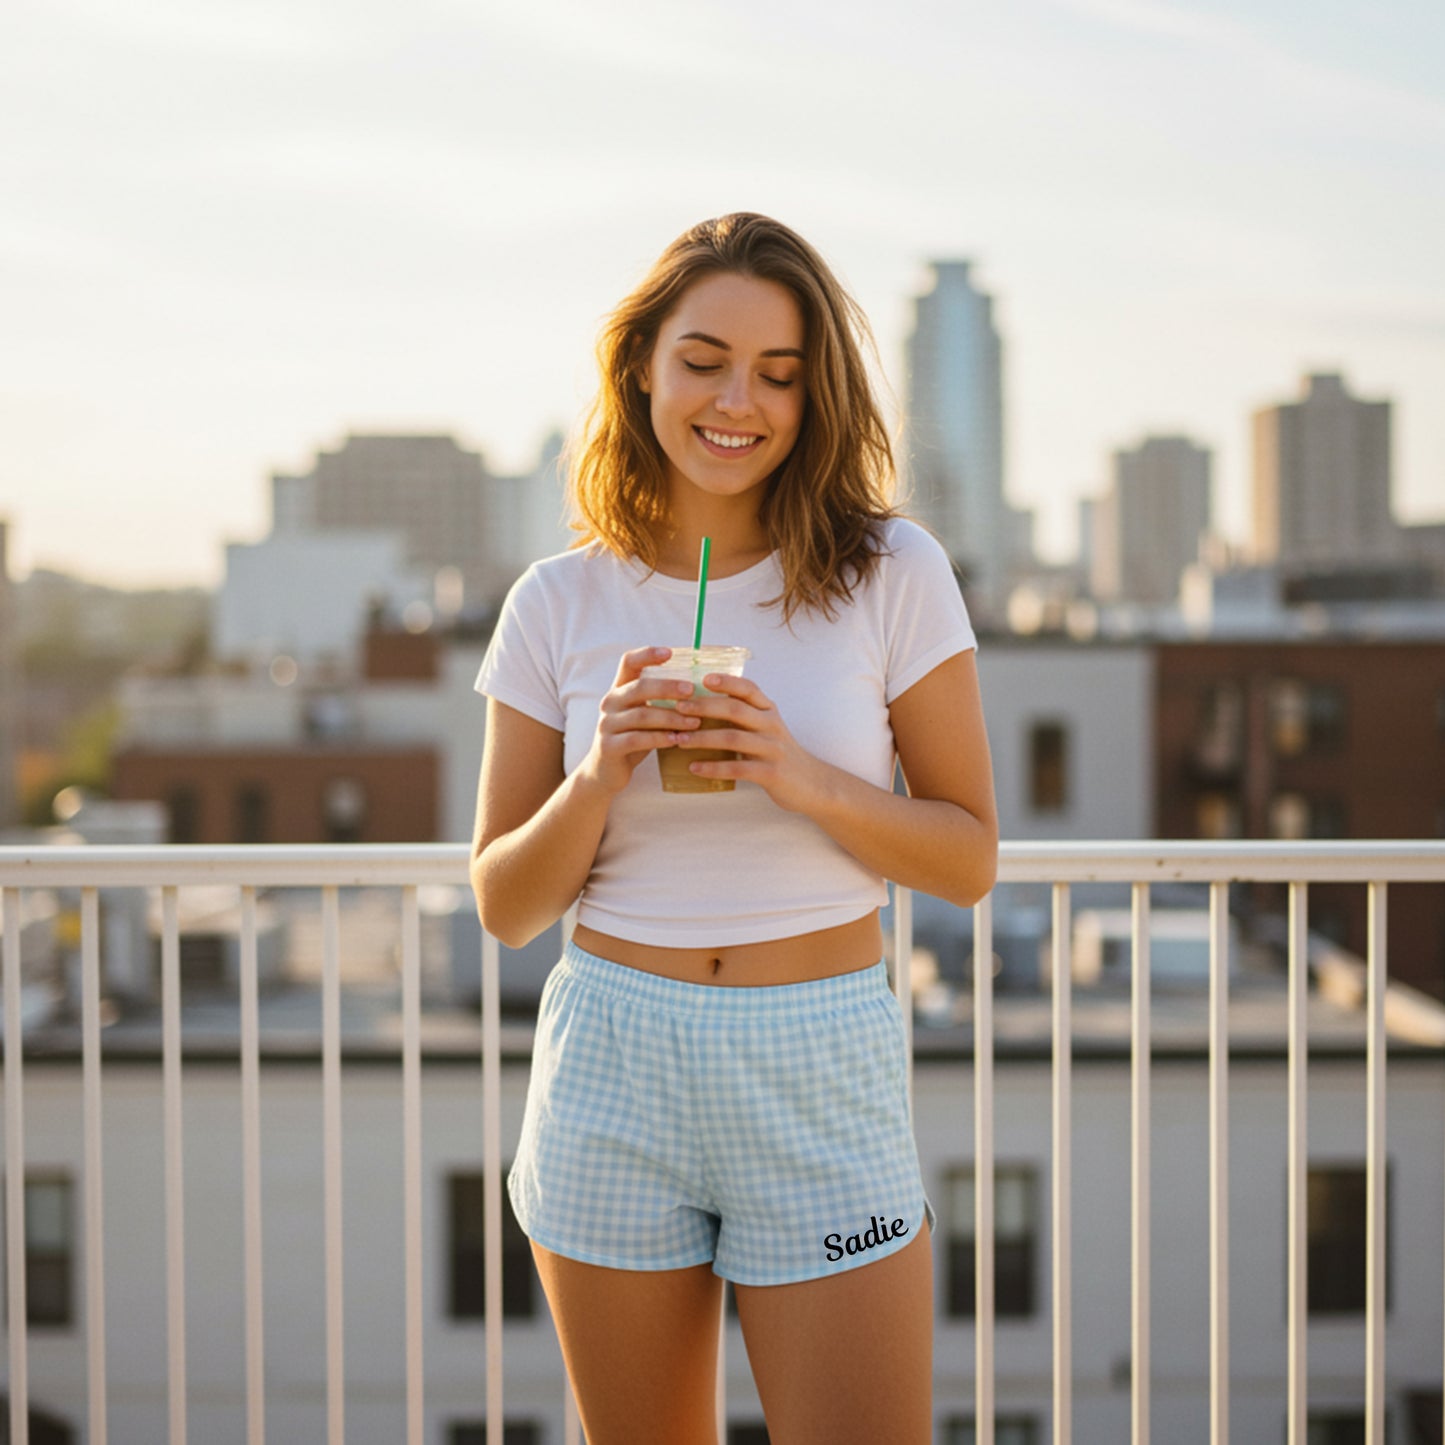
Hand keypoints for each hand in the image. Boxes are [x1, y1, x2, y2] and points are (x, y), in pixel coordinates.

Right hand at [578, 647, 703, 795]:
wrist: (605, 772)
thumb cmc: (634, 738)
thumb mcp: (644, 715)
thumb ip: (660, 700)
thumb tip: (700, 685)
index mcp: (619, 689)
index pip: (628, 662)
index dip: (647, 654)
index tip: (670, 652)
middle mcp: (610, 702)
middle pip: (639, 687)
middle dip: (668, 687)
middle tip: (692, 690)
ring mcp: (606, 724)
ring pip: (642, 715)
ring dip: (671, 718)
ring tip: (695, 722)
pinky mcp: (608, 747)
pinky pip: (637, 739)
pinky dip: (659, 738)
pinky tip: (677, 740)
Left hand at [672, 672, 827, 813]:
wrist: (812, 784)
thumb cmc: (779, 754)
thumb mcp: (766, 729)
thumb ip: (745, 716)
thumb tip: (703, 705)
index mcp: (769, 711)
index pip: (748, 689)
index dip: (726, 682)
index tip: (703, 678)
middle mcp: (772, 725)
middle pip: (735, 710)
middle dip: (704, 707)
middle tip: (678, 707)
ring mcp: (772, 749)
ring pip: (733, 738)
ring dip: (703, 738)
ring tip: (679, 739)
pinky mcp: (771, 773)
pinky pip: (737, 768)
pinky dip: (713, 767)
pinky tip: (694, 767)